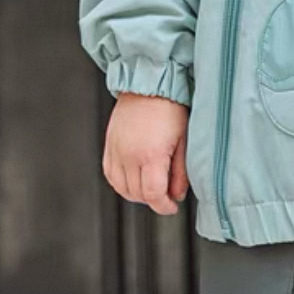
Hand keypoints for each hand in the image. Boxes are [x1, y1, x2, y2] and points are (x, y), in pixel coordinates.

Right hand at [103, 93, 189, 214]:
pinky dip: (120, 183)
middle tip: (165, 195)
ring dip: (136, 194)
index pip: (153, 194)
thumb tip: (176, 194)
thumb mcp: (184, 141)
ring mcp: (116, 150)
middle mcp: (129, 155)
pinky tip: (132, 180)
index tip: (171, 207)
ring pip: (121, 187)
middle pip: (137, 194)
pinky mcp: (109, 145)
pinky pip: (110, 175)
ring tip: (150, 188)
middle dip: (152, 200)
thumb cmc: (169, 108)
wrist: (149, 86)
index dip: (163, 206)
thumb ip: (181, 171)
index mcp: (151, 154)